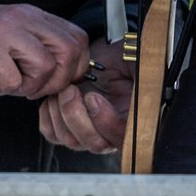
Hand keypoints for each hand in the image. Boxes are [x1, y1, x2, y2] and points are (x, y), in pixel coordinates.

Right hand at [0, 5, 89, 98]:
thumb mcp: (14, 41)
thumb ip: (41, 51)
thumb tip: (69, 77)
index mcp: (33, 16)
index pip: (77, 38)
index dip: (76, 67)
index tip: (59, 82)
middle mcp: (22, 17)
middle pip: (69, 51)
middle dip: (57, 81)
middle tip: (35, 88)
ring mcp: (5, 29)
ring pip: (45, 66)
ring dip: (30, 87)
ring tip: (11, 83)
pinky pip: (12, 80)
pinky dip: (4, 89)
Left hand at [37, 39, 132, 154]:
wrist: (107, 51)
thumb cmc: (126, 56)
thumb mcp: (142, 65)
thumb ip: (146, 83)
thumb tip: (143, 95)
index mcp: (134, 120)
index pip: (121, 138)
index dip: (105, 122)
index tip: (93, 97)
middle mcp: (111, 130)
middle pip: (95, 144)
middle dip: (78, 118)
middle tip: (72, 91)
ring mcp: (89, 128)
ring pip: (72, 141)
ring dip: (63, 115)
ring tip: (64, 90)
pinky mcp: (68, 124)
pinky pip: (54, 134)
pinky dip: (49, 118)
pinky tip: (54, 99)